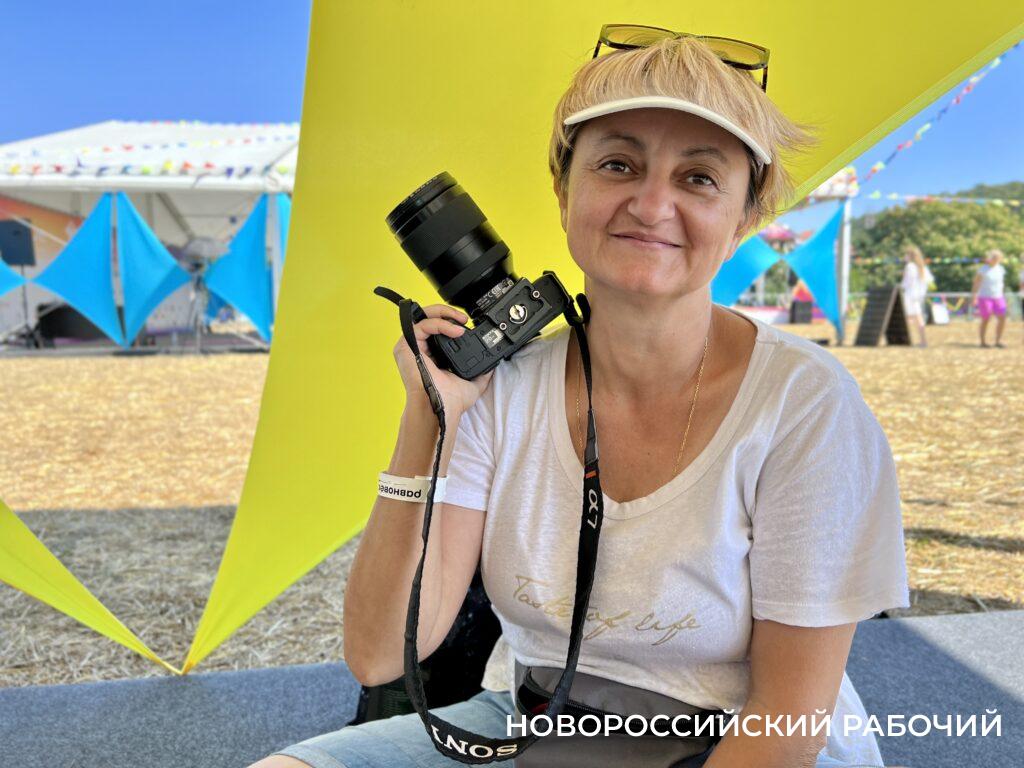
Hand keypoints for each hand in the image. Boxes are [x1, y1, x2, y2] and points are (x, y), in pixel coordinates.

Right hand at [393, 304, 494, 418]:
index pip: (437, 329)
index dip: (451, 322)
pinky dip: (441, 323)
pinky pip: (422, 325)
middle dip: (447, 313)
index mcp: (431, 355)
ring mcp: (411, 347)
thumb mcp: (473, 382)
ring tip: (461, 321)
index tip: (467, 325)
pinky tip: (456, 331)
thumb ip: (482, 372)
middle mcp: (419, 349)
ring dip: (444, 313)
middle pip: (428, 318)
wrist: (443, 407)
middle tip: (464, 319)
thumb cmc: (451, 400)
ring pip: (423, 317)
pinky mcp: (406, 346)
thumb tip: (494, 364)